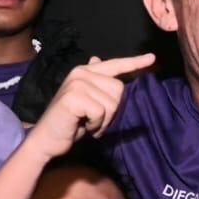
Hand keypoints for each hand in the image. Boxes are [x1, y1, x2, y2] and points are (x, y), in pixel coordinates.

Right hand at [25, 54, 153, 159]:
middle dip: (111, 111)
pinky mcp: (73, 98)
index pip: (114, 65)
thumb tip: (96, 59)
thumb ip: (95, 83)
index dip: (134, 62)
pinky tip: (82, 126)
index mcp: (84, 72)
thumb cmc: (68, 122)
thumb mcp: (85, 102)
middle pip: (118, 90)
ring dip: (102, 121)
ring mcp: (76, 84)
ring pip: (111, 103)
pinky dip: (95, 125)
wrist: (46, 139)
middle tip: (92, 120)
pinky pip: (100, 112)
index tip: (152, 58)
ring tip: (86, 123)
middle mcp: (80, 73)